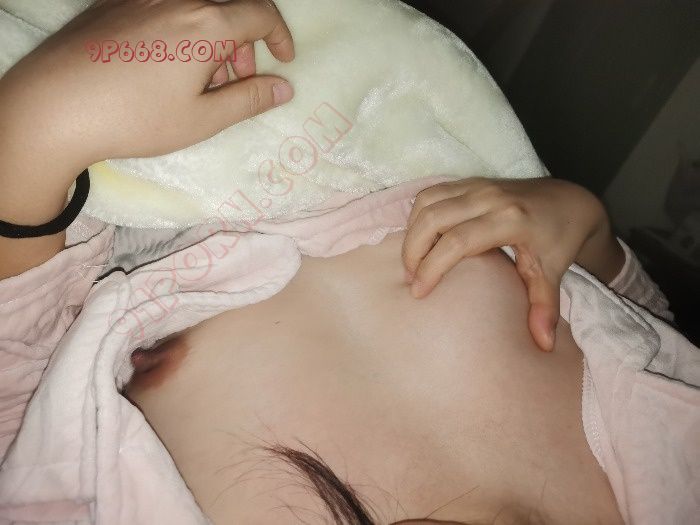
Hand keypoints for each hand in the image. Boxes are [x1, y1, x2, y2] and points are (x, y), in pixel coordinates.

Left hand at [1, 0, 294, 175]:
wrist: (55, 106)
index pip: (261, 13)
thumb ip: (249, 100)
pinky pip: (164, 9)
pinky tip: (163, 68)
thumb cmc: (137, 118)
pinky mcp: (114, 4)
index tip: (283, 60)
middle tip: (235, 84)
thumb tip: (283, 89)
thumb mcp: (203, 119)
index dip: (280, 36)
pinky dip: (181, 31)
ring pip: (196, 9)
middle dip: (244, 44)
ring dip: (213, 39)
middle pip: (229, 9)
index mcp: (207, 24)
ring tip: (198, 83)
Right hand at [401, 177, 624, 351]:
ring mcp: (478, 185)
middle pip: (433, 218)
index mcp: (510, 219)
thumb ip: (545, 307)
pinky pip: (432, 194)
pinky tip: (423, 239)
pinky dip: (419, 216)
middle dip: (413, 250)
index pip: (457, 242)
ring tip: (414, 261)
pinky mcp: (470, 182)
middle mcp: (489, 197)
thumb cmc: (559, 239)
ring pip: (427, 201)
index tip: (419, 293)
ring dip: (413, 231)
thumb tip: (543, 345)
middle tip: (411, 279)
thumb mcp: (554, 274)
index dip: (432, 267)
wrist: (570, 201)